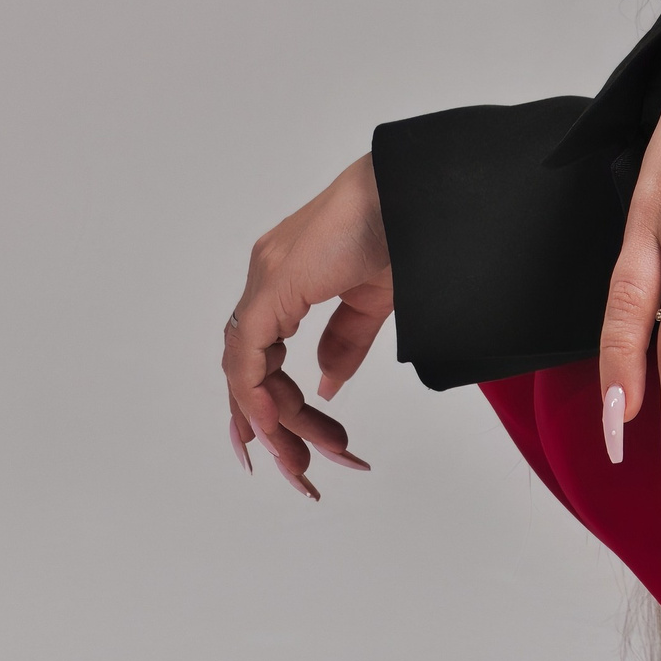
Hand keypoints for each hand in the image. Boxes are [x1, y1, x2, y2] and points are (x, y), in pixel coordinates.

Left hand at [222, 155, 393, 497]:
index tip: (290, 448)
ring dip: (275, 424)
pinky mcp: (274, 285)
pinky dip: (256, 396)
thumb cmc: (406, 227)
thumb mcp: (375, 300)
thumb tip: (323, 388)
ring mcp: (266, 279)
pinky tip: (277, 429)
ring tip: (307, 463)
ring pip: (245, 370)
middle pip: (250, 371)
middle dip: (274, 429)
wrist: (416, 189)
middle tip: (305, 471)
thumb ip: (345, 343)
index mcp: (287, 279)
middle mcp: (266, 279)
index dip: (267, 405)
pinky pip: (248, 355)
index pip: (260, 355)